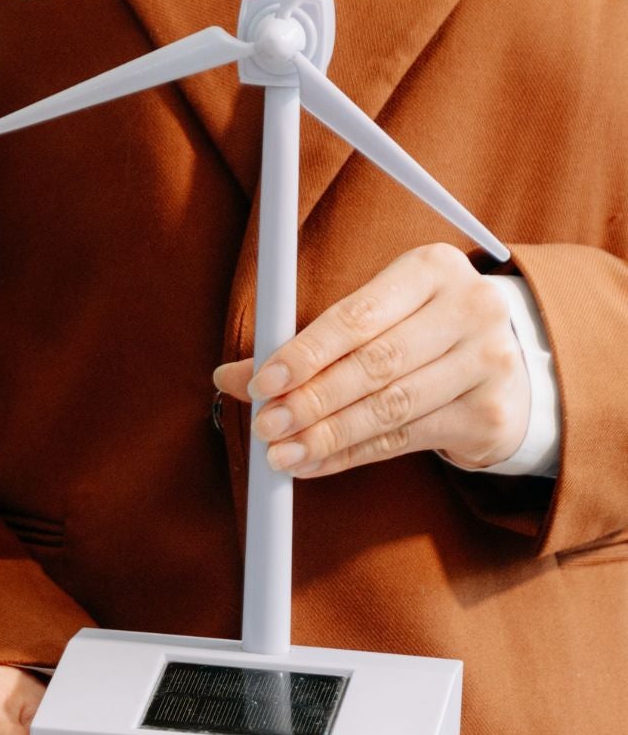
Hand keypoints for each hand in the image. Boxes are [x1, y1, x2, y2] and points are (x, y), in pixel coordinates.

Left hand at [213, 244, 529, 477]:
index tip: (261, 382)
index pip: (357, 316)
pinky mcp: (488, 413)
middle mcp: (470, 309)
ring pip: (389, 407)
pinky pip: (404, 440)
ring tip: (280, 454)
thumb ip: (304, 343)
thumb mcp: (371, 318)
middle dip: (310, 400)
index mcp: (433, 270)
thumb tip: (229, 376)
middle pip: (374, 365)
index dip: (305, 353)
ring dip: (326, 436)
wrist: (505, 364)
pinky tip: (313, 464)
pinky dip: (350, 456)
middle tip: (265, 426)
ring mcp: (487, 362)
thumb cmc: (417, 332)